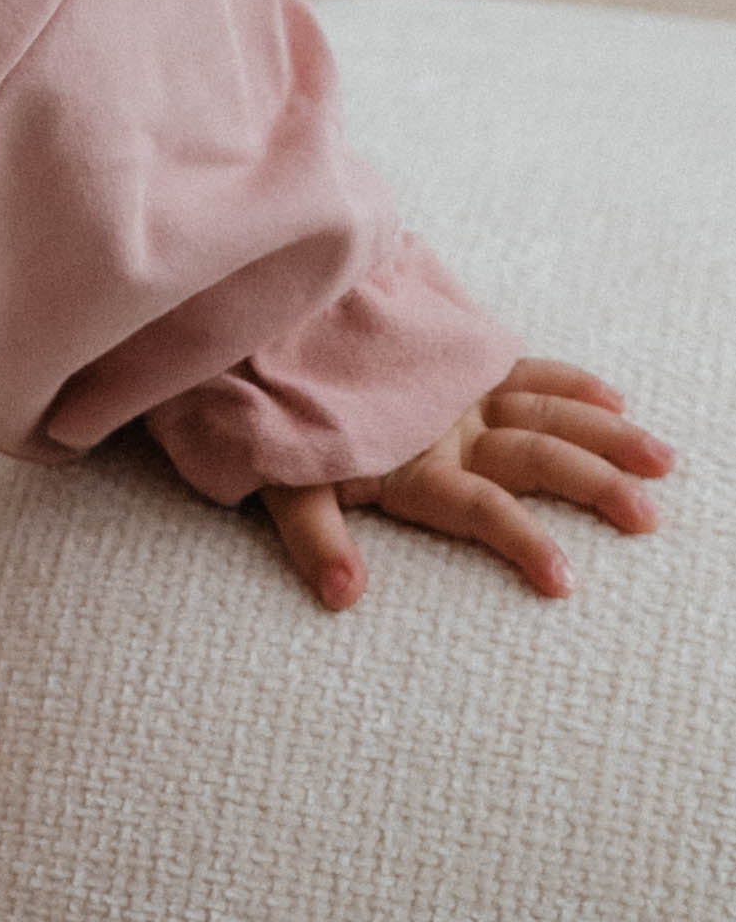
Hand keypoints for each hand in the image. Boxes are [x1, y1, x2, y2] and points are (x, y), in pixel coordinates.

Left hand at [260, 358, 673, 611]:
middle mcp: (449, 425)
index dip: (523, 543)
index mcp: (411, 463)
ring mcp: (459, 391)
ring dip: (607, 435)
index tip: (565, 579)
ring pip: (550, 410)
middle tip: (647, 518)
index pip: (480, 510)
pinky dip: (571, 381)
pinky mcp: (458, 360)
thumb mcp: (278, 484)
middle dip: (597, 486)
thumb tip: (344, 596)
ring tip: (661, 460)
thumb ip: (315, 538)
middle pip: (537, 456)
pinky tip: (613, 398)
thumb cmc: (269, 414)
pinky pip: (527, 368)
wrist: (261, 325)